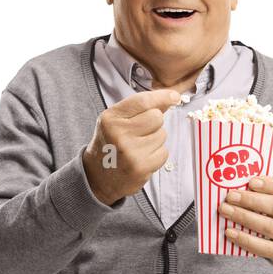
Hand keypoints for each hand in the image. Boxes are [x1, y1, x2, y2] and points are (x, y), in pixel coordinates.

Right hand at [82, 88, 181, 205]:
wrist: (98, 177)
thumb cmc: (110, 144)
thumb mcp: (116, 121)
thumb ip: (140, 108)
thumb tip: (171, 97)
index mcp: (110, 118)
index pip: (143, 101)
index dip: (163, 96)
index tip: (174, 97)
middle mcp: (119, 133)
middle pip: (157, 117)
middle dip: (155, 123)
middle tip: (141, 133)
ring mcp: (130, 151)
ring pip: (162, 135)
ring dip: (155, 140)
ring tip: (139, 147)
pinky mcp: (141, 167)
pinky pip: (164, 152)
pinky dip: (157, 155)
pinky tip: (143, 158)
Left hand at [218, 176, 272, 273]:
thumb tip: (245, 190)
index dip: (270, 184)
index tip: (251, 181)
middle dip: (250, 199)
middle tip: (230, 195)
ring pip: (267, 225)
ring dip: (243, 216)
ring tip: (225, 210)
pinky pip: (262, 247)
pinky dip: (245, 239)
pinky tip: (231, 233)